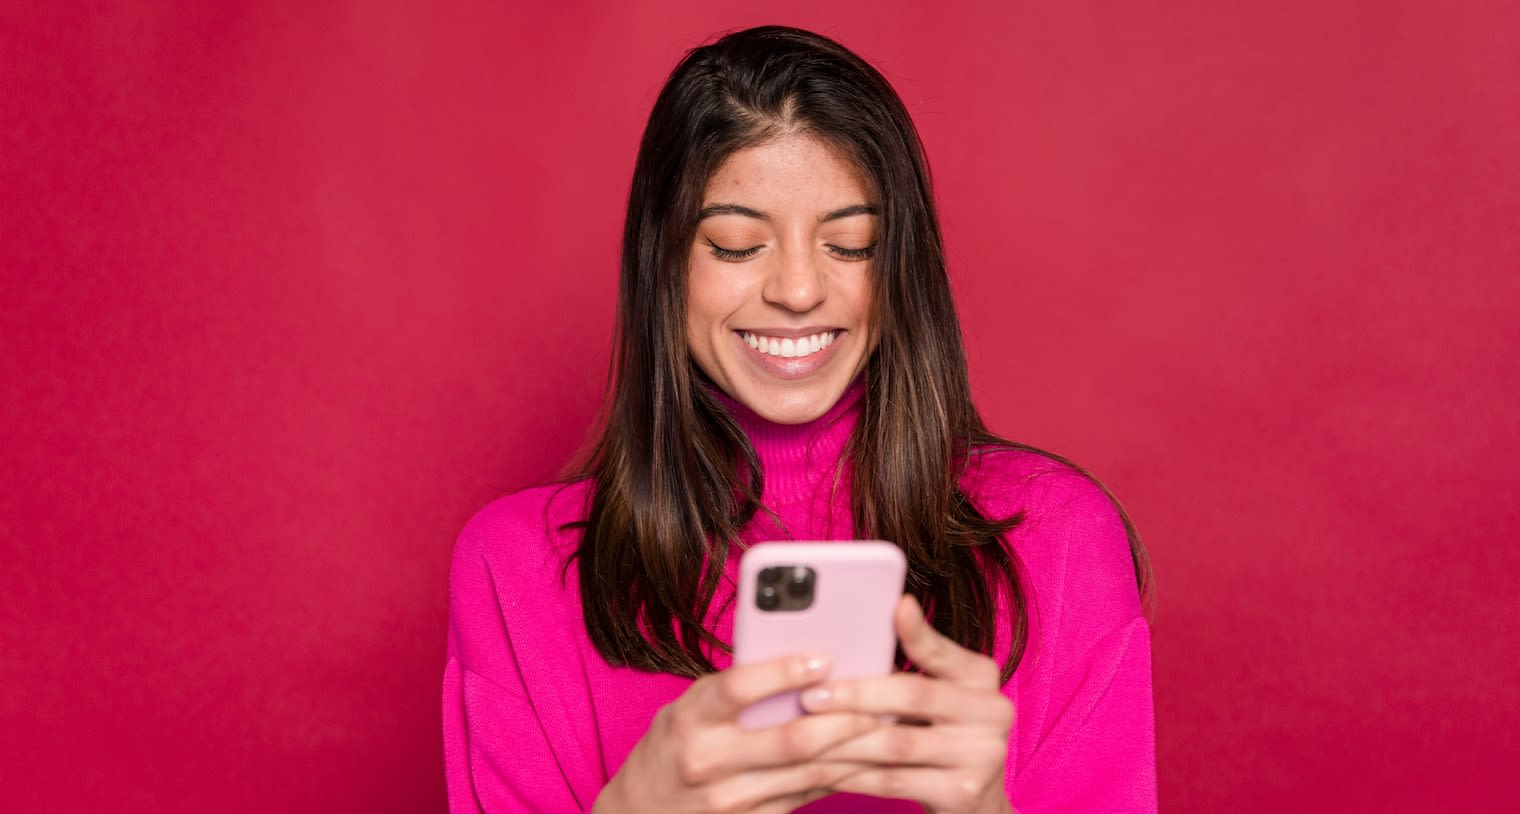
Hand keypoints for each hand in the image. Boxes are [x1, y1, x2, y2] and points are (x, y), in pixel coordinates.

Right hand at [593, 652, 885, 813]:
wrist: (641, 812)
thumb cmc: (674, 744)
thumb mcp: (690, 708)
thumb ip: (734, 690)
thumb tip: (801, 666)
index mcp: (690, 718)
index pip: (737, 689)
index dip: (783, 672)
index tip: (823, 656)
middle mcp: (708, 760)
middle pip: (790, 739)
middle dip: (842, 718)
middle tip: (880, 697)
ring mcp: (729, 799)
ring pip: (807, 772)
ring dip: (852, 749)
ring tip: (884, 725)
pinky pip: (805, 797)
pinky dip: (837, 776)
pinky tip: (861, 759)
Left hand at [799, 596, 1015, 813]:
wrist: (980, 802)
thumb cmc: (947, 735)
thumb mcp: (944, 691)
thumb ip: (925, 656)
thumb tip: (901, 604)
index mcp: (983, 678)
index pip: (941, 652)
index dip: (915, 633)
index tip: (890, 608)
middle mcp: (993, 713)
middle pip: (913, 696)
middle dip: (855, 695)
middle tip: (810, 696)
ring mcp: (982, 756)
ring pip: (896, 742)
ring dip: (843, 738)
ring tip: (806, 734)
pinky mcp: (963, 794)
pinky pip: (893, 780)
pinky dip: (853, 773)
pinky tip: (825, 767)